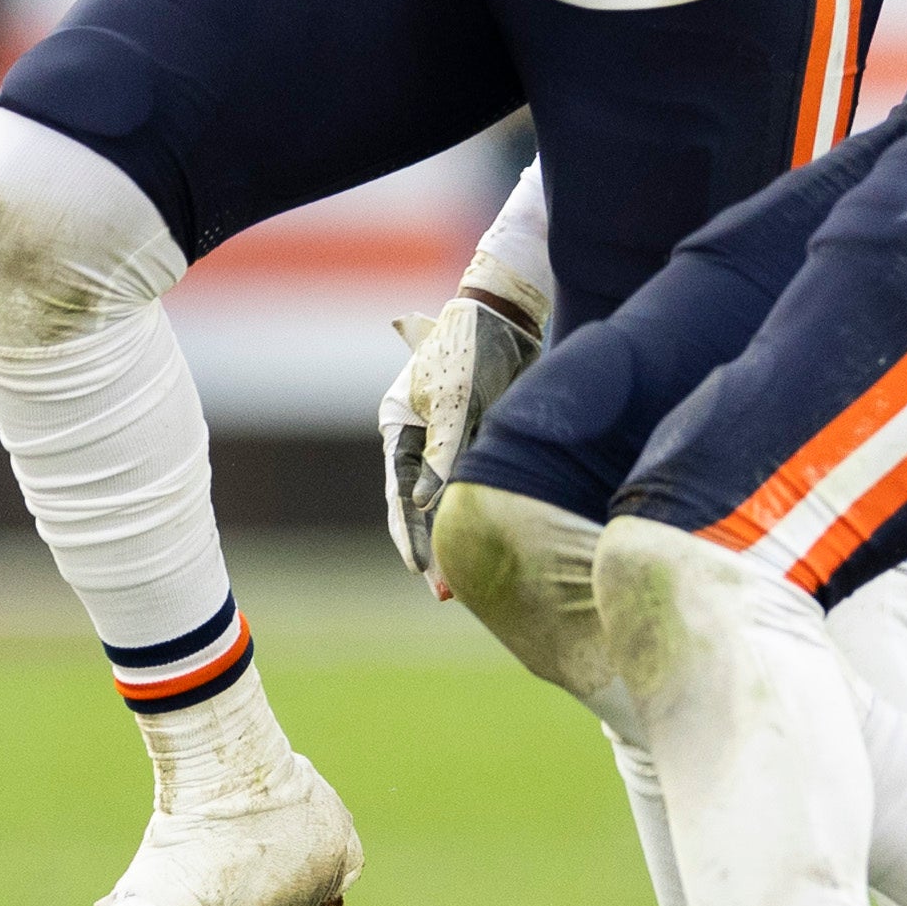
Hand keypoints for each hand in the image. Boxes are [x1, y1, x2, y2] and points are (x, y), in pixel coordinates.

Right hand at [375, 287, 542, 593]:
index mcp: (398, 425)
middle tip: (445, 593)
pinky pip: (476, 484)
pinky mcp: (480, 438)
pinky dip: (480, 512)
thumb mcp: (458, 403)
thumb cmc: (473, 348)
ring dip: (457, 536)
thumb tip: (423, 506)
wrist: (509, 312)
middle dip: (432, 548)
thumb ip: (443, 455)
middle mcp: (419, 437)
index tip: (419, 570)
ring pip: (449, 499)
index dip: (408, 534)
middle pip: (420, 503)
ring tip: (465, 584)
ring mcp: (449, 439)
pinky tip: (492, 543)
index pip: (397, 492)